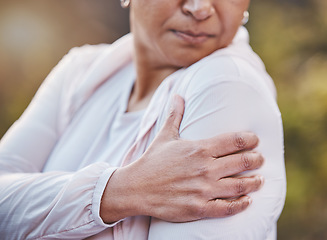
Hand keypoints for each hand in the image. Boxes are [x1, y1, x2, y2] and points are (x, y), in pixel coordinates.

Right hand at [100, 95, 263, 222]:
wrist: (136, 188)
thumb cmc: (152, 161)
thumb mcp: (164, 136)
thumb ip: (174, 115)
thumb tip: (177, 95)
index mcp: (199, 149)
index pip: (235, 141)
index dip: (250, 139)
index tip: (255, 140)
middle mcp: (205, 168)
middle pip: (243, 162)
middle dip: (256, 160)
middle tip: (260, 159)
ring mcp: (203, 190)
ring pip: (240, 186)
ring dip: (254, 182)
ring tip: (260, 180)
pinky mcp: (199, 208)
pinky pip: (228, 208)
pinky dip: (241, 204)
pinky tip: (247, 201)